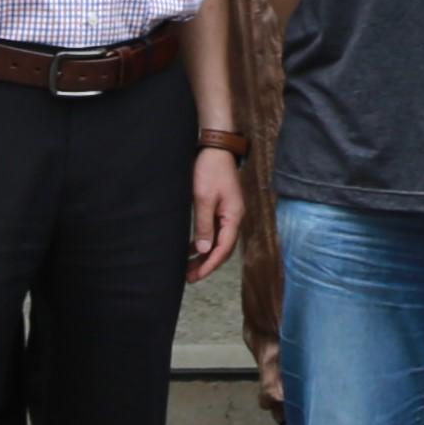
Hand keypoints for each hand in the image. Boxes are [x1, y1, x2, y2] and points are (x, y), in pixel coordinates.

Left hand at [186, 149, 244, 283]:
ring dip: (205, 254)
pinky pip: (215, 231)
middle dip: (207, 264)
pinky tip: (193, 248)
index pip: (224, 249)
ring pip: (219, 241)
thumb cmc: (210, 170)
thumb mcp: (203, 199)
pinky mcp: (222, 207)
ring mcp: (229, 212)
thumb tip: (205, 249)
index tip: (196, 276)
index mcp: (234, 216)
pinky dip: (205, 241)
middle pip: (223, 248)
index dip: (210, 265)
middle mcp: (234, 217)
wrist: (215, 147)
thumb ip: (204, 225)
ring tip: (189, 266)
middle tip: (189, 277)